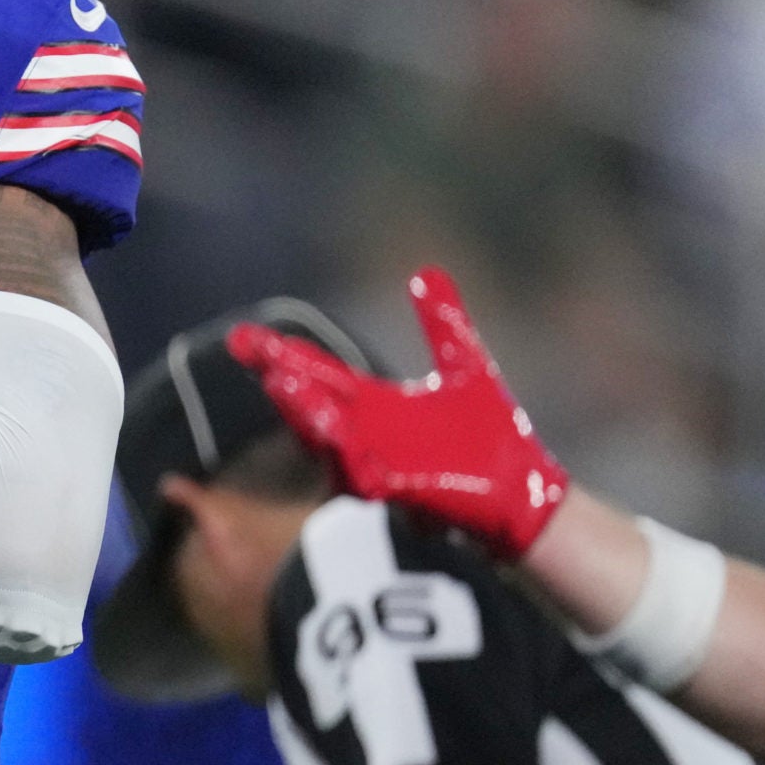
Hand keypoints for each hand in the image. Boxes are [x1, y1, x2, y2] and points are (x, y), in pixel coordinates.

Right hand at [227, 265, 567, 558]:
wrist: (522, 493)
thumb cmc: (491, 441)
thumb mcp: (465, 368)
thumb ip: (441, 324)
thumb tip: (427, 271)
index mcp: (373, 405)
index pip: (316, 374)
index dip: (280, 354)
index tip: (243, 336)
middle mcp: (365, 432)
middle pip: (310, 402)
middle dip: (280, 375)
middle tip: (248, 348)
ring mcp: (378, 462)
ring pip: (327, 438)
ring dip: (304, 412)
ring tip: (281, 381)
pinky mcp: (401, 490)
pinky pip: (365, 473)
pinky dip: (348, 455)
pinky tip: (336, 430)